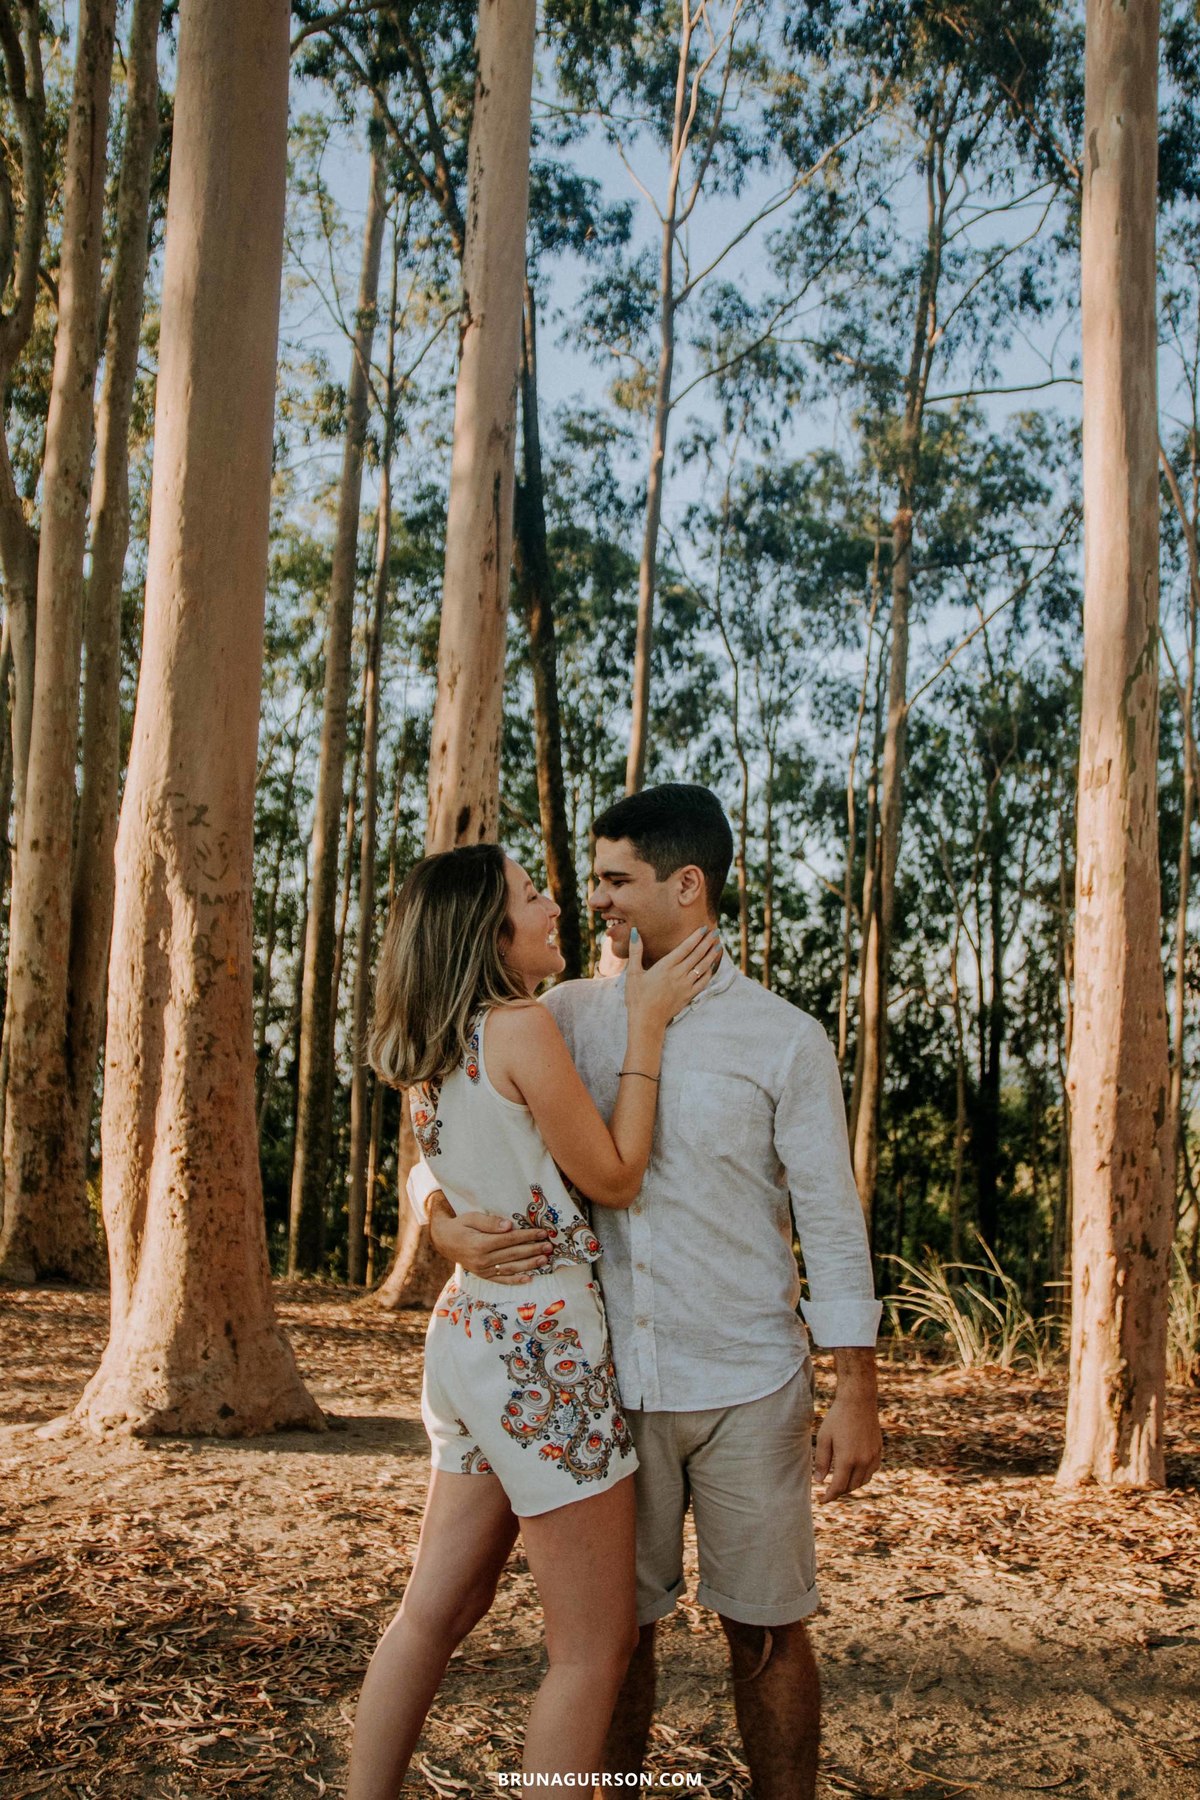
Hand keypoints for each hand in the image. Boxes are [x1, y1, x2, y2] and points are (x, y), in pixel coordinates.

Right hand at [429, 1204, 551, 1282]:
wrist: (443, 1241)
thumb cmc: (460, 1225)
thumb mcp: (472, 1218)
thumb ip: (490, 1222)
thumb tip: (509, 1226)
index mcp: (480, 1244)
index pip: (509, 1240)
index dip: (527, 1236)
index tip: (542, 1233)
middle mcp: (482, 1259)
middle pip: (513, 1254)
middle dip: (533, 1250)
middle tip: (549, 1247)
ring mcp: (483, 1270)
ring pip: (510, 1268)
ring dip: (529, 1265)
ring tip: (544, 1260)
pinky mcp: (483, 1275)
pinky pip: (502, 1279)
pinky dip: (516, 1280)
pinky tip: (529, 1278)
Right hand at [625, 925, 721, 1029]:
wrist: (647, 1021)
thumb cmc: (637, 997)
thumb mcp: (633, 973)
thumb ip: (636, 951)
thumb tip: (635, 932)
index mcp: (665, 966)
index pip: (685, 948)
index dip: (696, 937)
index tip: (704, 928)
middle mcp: (678, 974)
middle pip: (697, 955)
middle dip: (707, 943)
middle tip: (715, 933)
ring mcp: (685, 986)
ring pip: (702, 967)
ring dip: (711, 956)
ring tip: (718, 946)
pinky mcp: (688, 996)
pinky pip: (703, 982)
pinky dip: (709, 973)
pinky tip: (711, 967)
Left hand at [814, 1390, 882, 1502]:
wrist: (858, 1400)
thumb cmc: (837, 1418)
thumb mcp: (824, 1438)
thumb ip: (822, 1462)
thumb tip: (819, 1481)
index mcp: (847, 1459)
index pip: (839, 1487)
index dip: (829, 1496)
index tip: (822, 1500)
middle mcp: (863, 1461)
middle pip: (852, 1487)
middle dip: (840, 1491)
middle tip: (829, 1490)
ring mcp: (873, 1456)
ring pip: (863, 1481)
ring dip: (852, 1485)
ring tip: (841, 1482)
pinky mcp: (879, 1450)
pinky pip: (872, 1470)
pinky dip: (863, 1475)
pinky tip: (855, 1471)